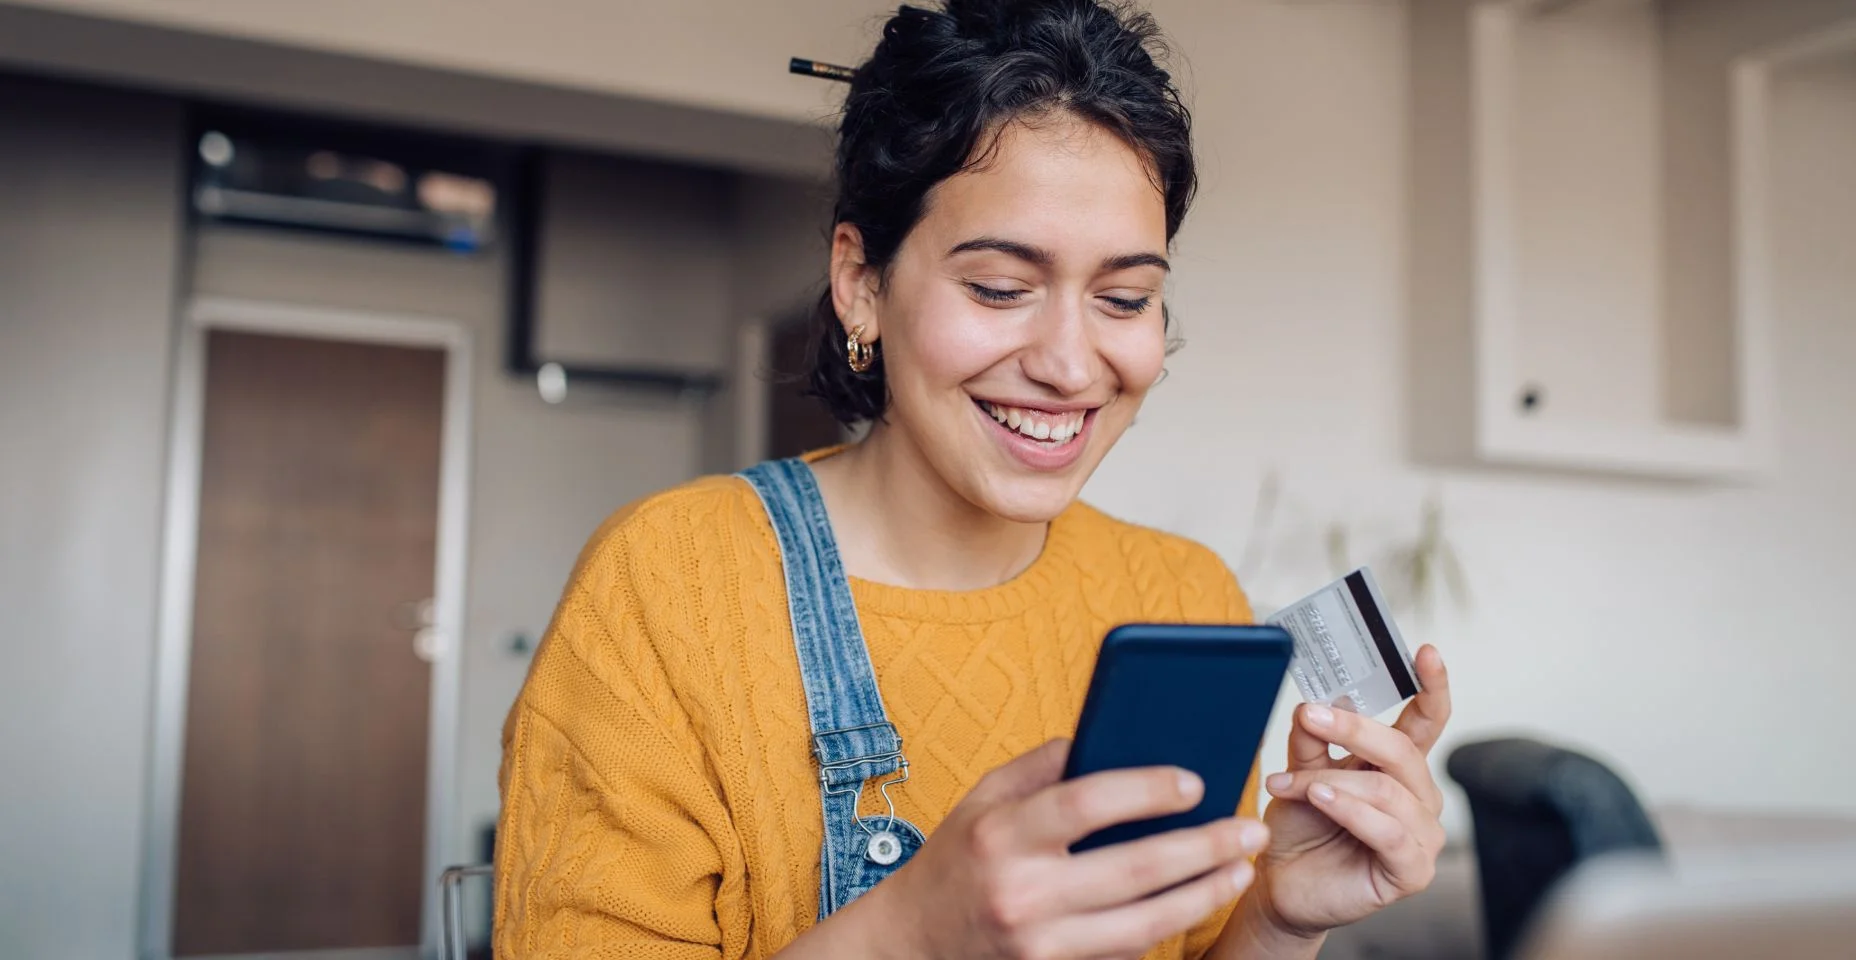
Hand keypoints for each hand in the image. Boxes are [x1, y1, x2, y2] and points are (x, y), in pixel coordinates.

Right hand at [854, 739, 1269, 959]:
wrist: (912, 944)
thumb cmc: (954, 860)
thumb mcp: (982, 798)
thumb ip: (1041, 765)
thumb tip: (1108, 732)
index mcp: (1002, 834)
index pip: (1085, 803)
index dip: (1146, 790)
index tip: (1194, 782)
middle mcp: (1022, 890)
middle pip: (1135, 868)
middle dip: (1204, 847)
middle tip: (1248, 828)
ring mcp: (1041, 941)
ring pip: (1145, 921)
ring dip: (1204, 893)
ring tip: (1240, 867)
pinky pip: (1127, 949)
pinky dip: (1169, 924)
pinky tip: (1198, 899)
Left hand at [1249, 645, 1452, 938]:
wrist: (1280, 883)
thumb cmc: (1299, 827)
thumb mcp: (1298, 771)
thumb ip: (1311, 740)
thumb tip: (1315, 704)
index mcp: (1398, 766)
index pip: (1427, 720)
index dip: (1431, 686)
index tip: (1423, 651)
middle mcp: (1418, 797)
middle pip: (1402, 750)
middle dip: (1354, 729)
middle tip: (1311, 715)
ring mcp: (1421, 836)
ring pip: (1387, 790)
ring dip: (1332, 781)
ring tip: (1289, 783)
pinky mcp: (1411, 871)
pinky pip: (1389, 832)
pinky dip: (1352, 812)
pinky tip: (1323, 802)